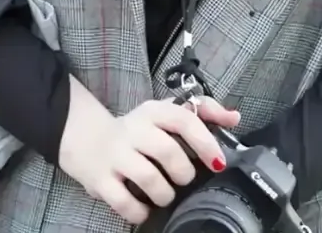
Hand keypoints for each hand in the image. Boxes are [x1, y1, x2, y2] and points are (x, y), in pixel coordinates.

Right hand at [59, 76, 239, 225]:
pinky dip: (140, 211)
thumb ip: (201, 112)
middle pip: (168, 151)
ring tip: (165, 194)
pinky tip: (145, 207)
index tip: (217, 163)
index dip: (205, 142)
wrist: (86, 138)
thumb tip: (234, 117)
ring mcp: (115, 155)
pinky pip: (124, 202)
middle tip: (183, 179)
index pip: (183, 119)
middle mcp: (134, 130)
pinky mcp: (101, 179)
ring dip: (164, 194)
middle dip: (183, 173)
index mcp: (153, 112)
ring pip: (149, 178)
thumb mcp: (166, 113)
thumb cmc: (138, 130)